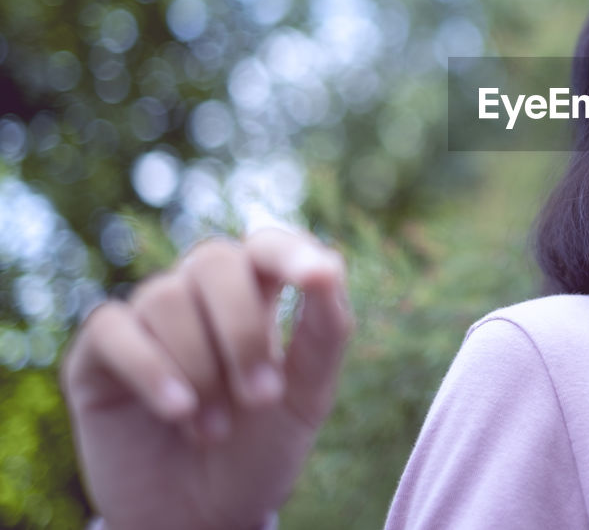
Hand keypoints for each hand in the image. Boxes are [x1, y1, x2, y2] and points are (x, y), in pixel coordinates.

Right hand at [60, 228, 353, 529]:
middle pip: (214, 261)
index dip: (291, 252)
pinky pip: (114, 327)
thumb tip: (331, 264)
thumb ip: (326, 330)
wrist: (202, 520)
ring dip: (200, 368)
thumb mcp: (309, 396)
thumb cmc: (261, 450)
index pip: (269, 245)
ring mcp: (146, 319)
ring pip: (166, 298)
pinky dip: (150, 368)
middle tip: (261, 399)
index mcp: (257, 293)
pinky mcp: (99, 353)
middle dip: (243, 331)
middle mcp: (199, 295)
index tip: (316, 277)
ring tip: (213, 431)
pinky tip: (176, 409)